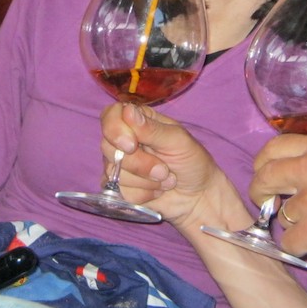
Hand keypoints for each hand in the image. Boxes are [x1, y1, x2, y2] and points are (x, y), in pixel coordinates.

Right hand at [100, 103, 244, 229]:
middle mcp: (124, 140)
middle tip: (163, 170)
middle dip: (138, 163)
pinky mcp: (119, 187)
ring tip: (165, 179)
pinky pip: (118, 191)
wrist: (198, 196)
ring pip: (113, 172)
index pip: (110, 115)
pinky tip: (156, 191)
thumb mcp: (178, 141)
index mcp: (138, 121)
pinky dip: (142, 194)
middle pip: (108, 146)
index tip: (132, 145)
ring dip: (145, 180)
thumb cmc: (192, 162)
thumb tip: (127, 111)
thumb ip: (152, 129)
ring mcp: (119, 164)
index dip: (115, 129)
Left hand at [253, 134, 306, 268]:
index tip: (264, 177)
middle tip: (267, 205)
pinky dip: (303, 248)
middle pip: (264, 178)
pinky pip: (290, 242)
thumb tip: (292, 173)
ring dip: (296, 226)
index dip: (263, 165)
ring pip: (282, 216)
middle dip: (261, 194)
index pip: (274, 148)